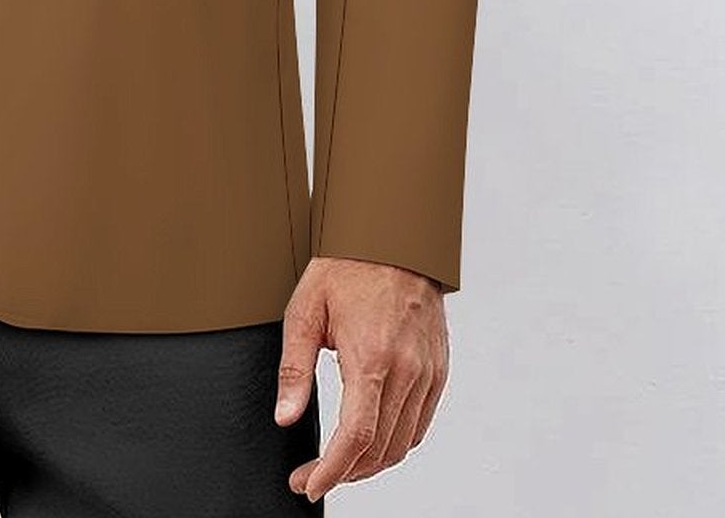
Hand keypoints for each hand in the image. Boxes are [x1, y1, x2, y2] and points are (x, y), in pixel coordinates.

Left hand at [274, 255, 449, 500]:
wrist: (393, 239)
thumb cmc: (346, 268)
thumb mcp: (306, 310)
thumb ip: (295, 368)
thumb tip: (286, 416)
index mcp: (372, 357)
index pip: (356, 437)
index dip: (332, 471)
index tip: (309, 484)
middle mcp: (407, 370)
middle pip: (381, 450)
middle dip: (344, 474)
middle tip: (313, 477)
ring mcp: (428, 372)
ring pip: (403, 443)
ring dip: (370, 464)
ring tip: (338, 465)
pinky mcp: (438, 370)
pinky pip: (420, 424)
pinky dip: (396, 443)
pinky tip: (371, 441)